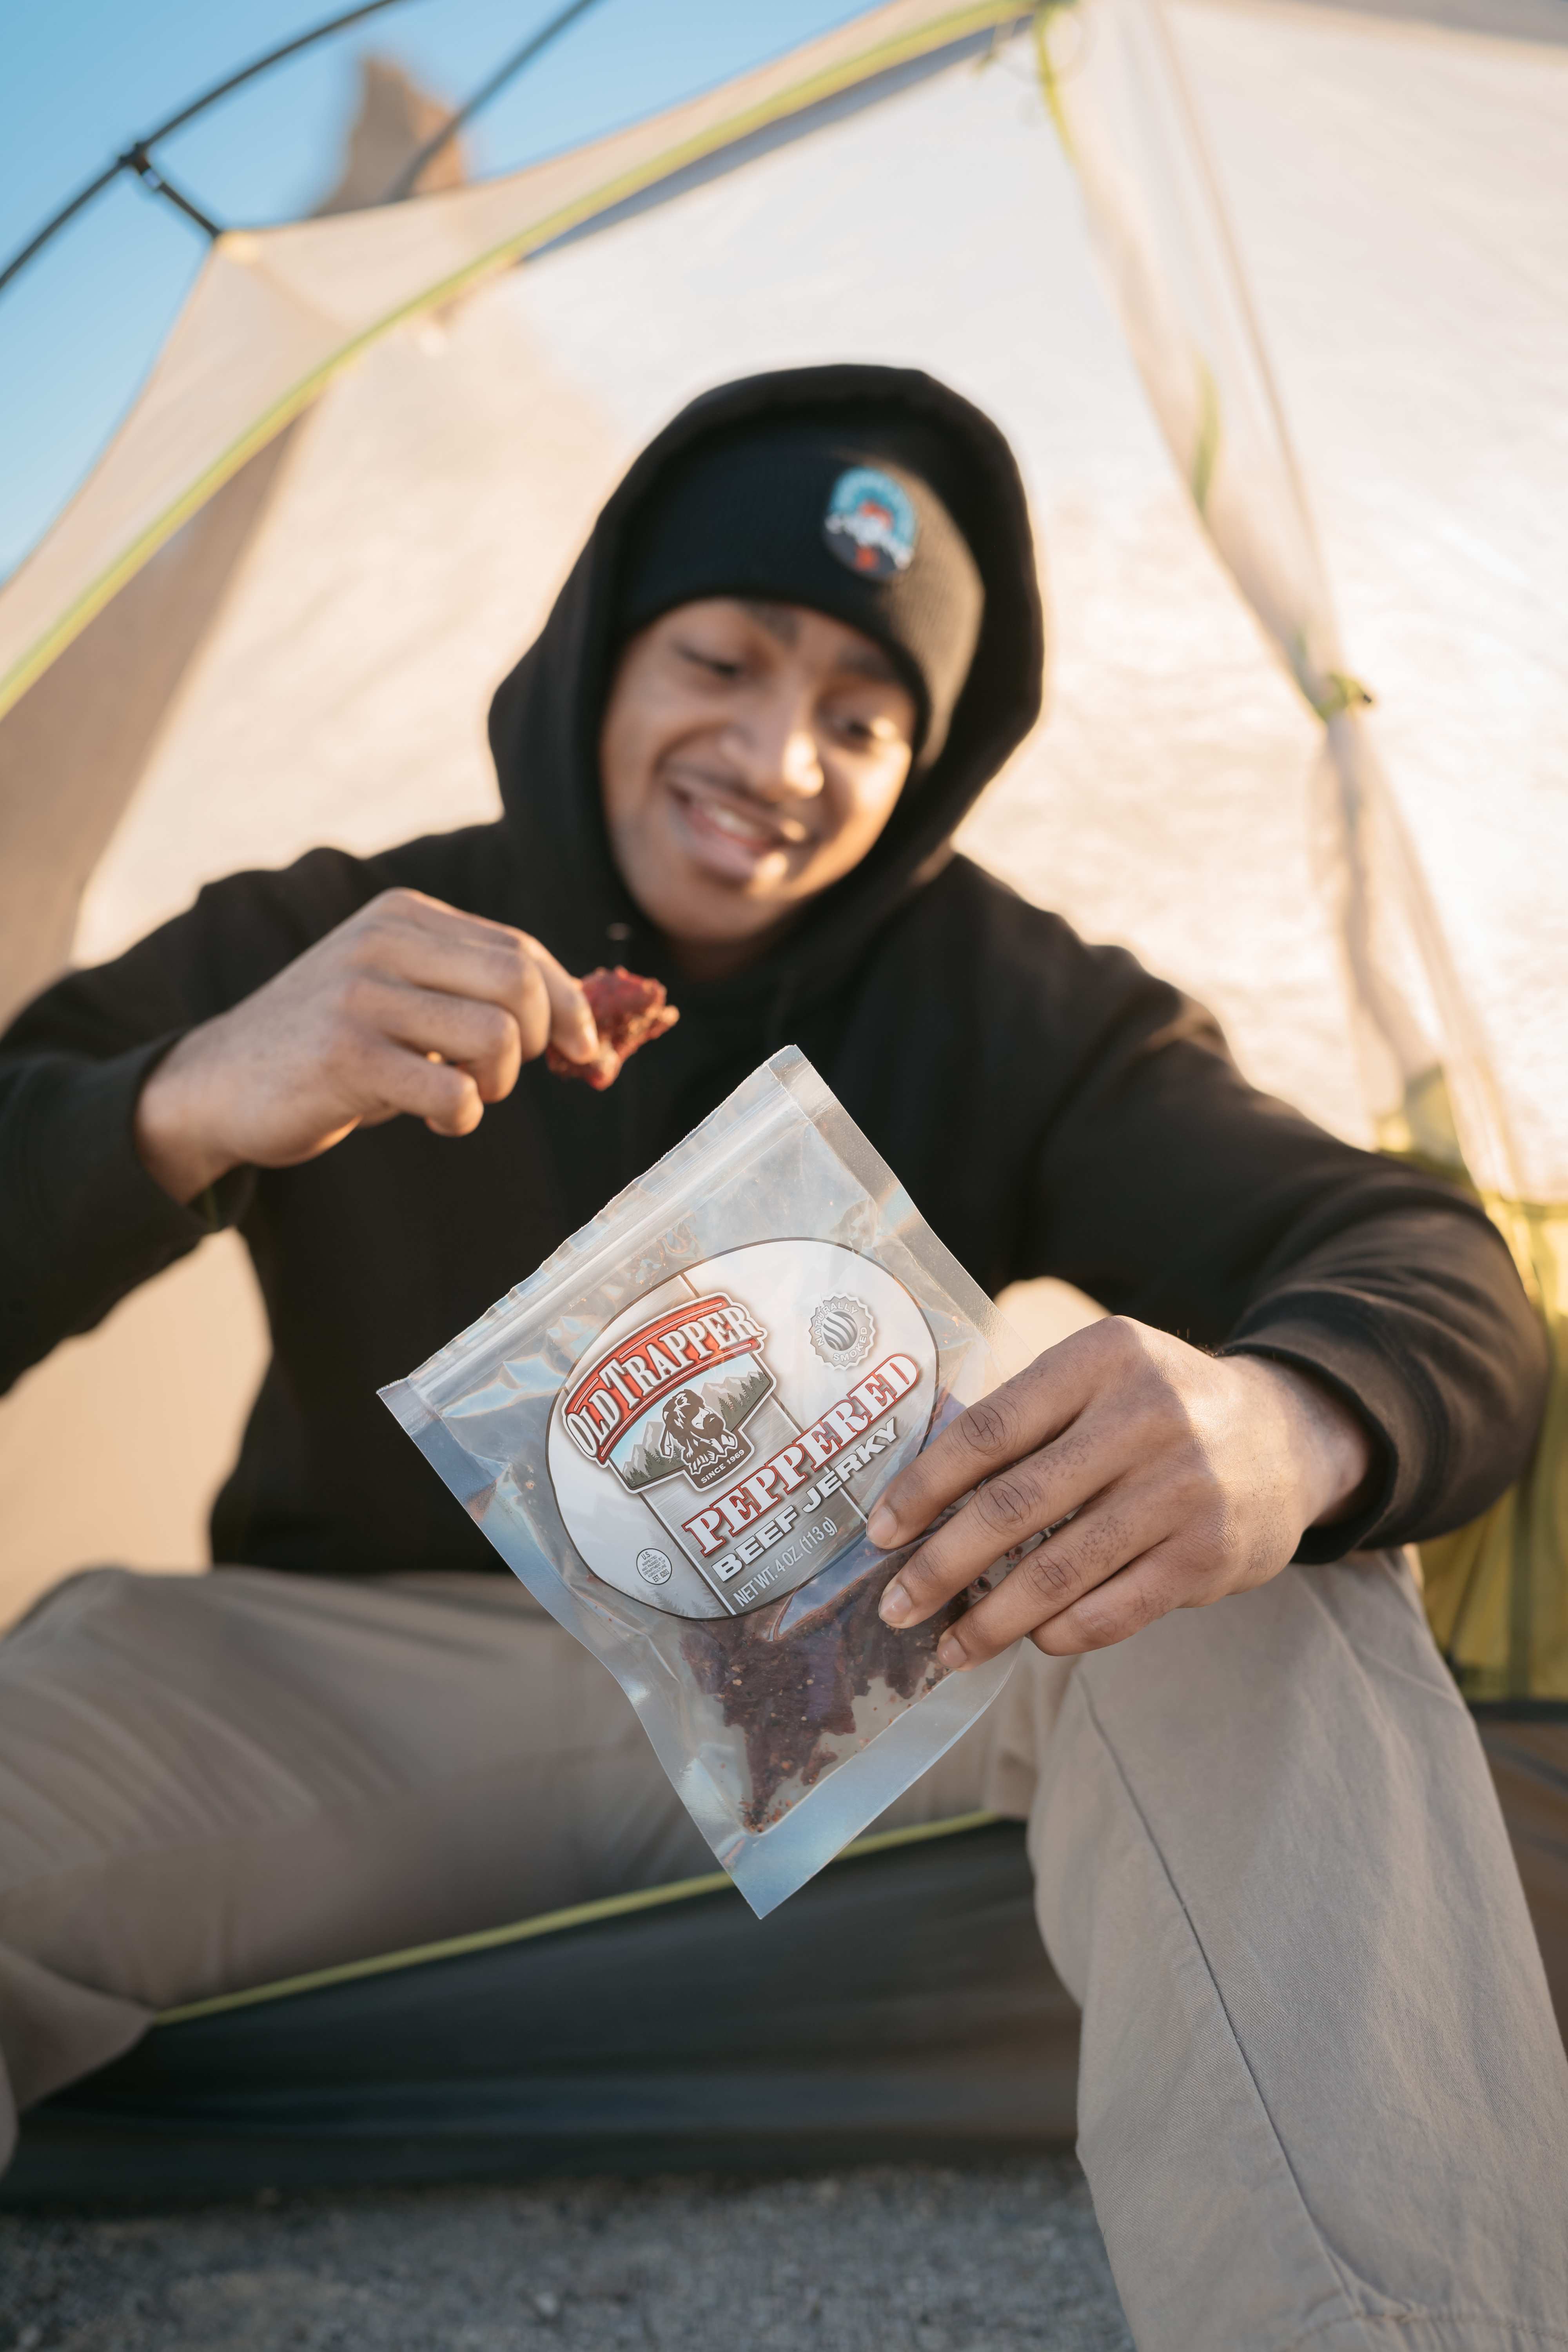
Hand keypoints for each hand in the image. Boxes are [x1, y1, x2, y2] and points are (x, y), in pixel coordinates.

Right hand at [134, 888, 597, 1203]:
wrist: (219, 1083)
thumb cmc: (332, 1045)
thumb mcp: (398, 992)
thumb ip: (469, 989)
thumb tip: (582, 1023)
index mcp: (402, 917)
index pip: (520, 949)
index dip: (567, 1003)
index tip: (582, 1046)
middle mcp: (382, 942)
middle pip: (519, 984)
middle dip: (536, 1040)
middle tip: (501, 1075)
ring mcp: (360, 996)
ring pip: (496, 1039)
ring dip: (494, 1086)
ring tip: (458, 1095)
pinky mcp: (344, 1056)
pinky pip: (451, 1095)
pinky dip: (459, 1118)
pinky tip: (430, 1117)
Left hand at [871, 1318, 1373, 1662]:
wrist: (1289, 1438)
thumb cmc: (1159, 1409)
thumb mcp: (1100, 1378)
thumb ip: (1026, 1418)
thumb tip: (918, 1499)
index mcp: (1103, 1358)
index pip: (989, 1429)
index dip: (924, 1487)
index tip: (879, 1533)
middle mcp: (1146, 1417)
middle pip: (1014, 1505)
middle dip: (941, 1565)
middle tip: (896, 1607)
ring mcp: (1183, 1489)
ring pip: (1059, 1571)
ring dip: (991, 1619)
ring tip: (950, 1646)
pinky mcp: (1208, 1555)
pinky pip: (1112, 1610)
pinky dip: (1060, 1633)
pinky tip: (1031, 1640)